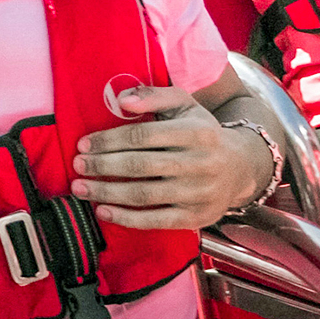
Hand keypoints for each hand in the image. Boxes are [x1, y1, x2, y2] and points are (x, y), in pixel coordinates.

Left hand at [70, 85, 268, 229]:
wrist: (242, 168)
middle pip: (140, 166)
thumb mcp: (185, 105)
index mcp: (196, 132)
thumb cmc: (202, 132)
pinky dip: (127, 218)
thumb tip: (121, 100)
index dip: (109, 141)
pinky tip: (103, 212)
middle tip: (77, 165)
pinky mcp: (196, 217)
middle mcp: (200, 163)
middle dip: (103, 166)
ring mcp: (199, 193)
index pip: (144, 136)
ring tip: (80, 189)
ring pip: (145, 194)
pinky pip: (157, 221)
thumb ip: (153, 97)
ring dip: (107, 192)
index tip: (83, 144)